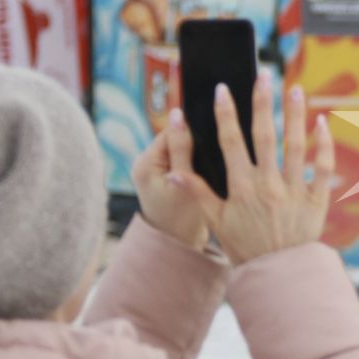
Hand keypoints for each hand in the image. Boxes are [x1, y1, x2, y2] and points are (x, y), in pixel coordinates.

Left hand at [132, 116, 209, 249]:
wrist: (176, 244)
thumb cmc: (182, 218)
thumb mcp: (186, 181)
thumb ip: (182, 147)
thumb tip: (178, 114)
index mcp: (145, 163)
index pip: (170, 132)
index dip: (192, 131)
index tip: (214, 135)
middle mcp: (144, 163)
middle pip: (173, 138)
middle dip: (193, 142)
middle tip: (213, 153)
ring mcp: (152, 170)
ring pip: (178, 148)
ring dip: (194, 153)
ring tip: (208, 164)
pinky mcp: (161, 176)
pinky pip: (179, 159)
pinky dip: (192, 163)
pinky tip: (204, 170)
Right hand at [170, 73, 335, 264]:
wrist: (278, 273)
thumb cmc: (245, 246)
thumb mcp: (217, 222)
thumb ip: (199, 194)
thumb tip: (176, 173)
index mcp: (241, 188)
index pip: (231, 143)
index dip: (226, 115)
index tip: (223, 90)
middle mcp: (268, 185)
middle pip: (265, 136)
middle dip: (262, 104)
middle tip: (263, 76)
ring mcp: (295, 191)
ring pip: (296, 146)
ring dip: (295, 115)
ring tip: (294, 89)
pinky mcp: (317, 200)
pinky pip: (323, 168)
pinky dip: (324, 145)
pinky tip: (322, 122)